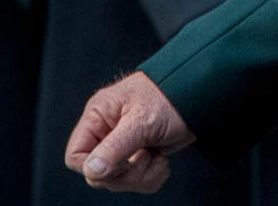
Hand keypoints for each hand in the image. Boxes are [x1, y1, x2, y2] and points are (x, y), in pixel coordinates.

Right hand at [65, 72, 195, 193]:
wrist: (201, 96)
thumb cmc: (170, 97)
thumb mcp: (142, 122)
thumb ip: (115, 147)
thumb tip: (92, 171)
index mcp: (98, 117)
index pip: (76, 156)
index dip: (94, 167)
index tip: (120, 161)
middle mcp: (106, 131)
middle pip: (98, 174)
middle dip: (125, 174)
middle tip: (145, 157)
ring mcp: (123, 145)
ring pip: (117, 181)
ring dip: (141, 176)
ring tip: (156, 155)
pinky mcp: (139, 155)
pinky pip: (136, 181)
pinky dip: (151, 177)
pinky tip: (162, 159)